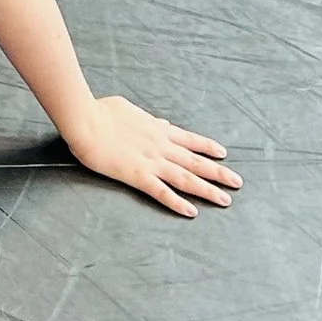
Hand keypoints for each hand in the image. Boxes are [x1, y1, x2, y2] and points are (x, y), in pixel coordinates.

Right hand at [64, 96, 241, 217]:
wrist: (84, 119)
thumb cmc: (100, 110)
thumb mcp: (128, 109)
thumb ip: (148, 119)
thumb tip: (162, 123)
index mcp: (157, 129)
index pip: (189, 139)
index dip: (207, 147)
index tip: (223, 153)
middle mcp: (160, 147)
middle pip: (195, 162)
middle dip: (218, 173)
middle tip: (237, 182)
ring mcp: (151, 162)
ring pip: (186, 179)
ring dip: (207, 190)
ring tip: (225, 200)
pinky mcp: (138, 176)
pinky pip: (162, 192)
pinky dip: (177, 203)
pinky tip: (191, 212)